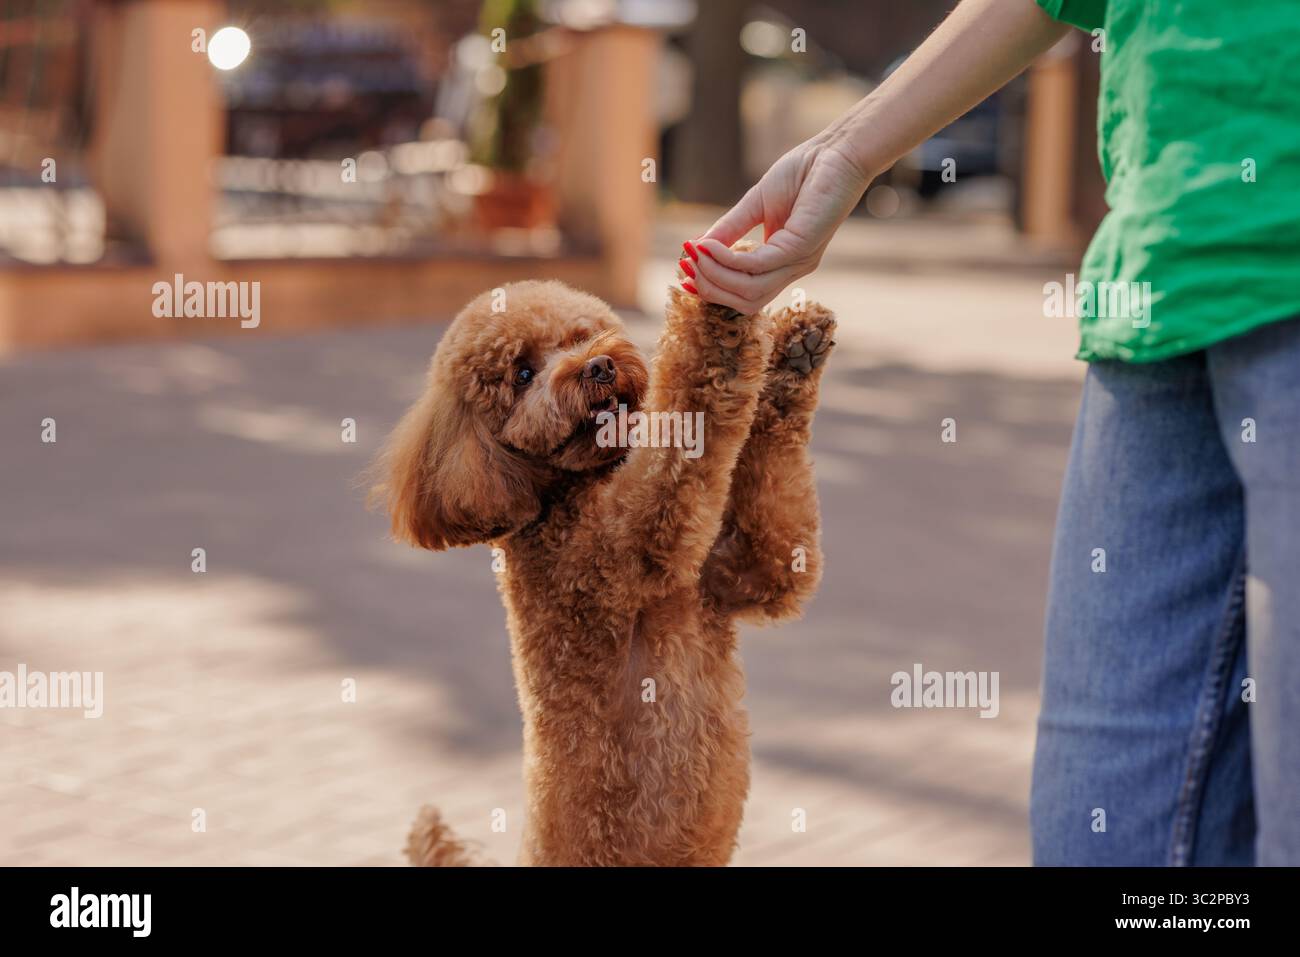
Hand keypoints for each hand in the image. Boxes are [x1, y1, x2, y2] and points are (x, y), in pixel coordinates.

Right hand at [680, 136, 870, 314]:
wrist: (837, 151)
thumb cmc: (803, 172)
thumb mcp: (755, 205)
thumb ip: (729, 229)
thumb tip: (697, 248)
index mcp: (783, 263)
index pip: (745, 295)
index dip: (712, 289)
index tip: (684, 272)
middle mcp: (792, 270)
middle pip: (744, 301)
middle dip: (710, 287)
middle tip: (687, 264)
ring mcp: (798, 262)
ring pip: (748, 291)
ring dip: (715, 275)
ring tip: (695, 254)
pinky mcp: (800, 248)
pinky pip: (756, 266)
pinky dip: (727, 259)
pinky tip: (709, 245)